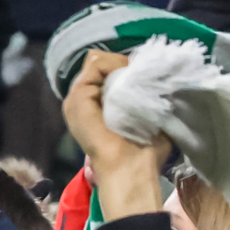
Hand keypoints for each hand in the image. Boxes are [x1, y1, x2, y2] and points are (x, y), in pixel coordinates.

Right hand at [63, 47, 171, 214]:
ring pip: (99, 60)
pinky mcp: (77, 96)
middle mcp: (84, 99)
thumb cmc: (144, 150)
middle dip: (125, 64)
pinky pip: (96, 64)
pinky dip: (115, 66)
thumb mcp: (146, 117)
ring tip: (137, 80)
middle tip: (145, 75)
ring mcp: (77, 97)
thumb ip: (143, 95)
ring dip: (121, 65)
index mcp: (97, 105)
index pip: (106, 69)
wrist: (130, 168)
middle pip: (102, 63)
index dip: (127, 67)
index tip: (149, 74)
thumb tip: (152, 72)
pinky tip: (129, 81)